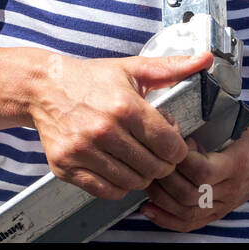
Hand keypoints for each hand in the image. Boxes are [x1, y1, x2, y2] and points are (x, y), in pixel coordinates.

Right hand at [28, 52, 213, 199]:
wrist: (43, 87)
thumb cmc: (91, 79)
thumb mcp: (132, 69)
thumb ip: (171, 67)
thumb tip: (205, 58)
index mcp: (125, 106)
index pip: (170, 146)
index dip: (177, 147)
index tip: (170, 141)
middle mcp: (104, 130)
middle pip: (154, 168)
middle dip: (161, 163)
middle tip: (154, 151)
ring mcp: (83, 150)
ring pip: (132, 182)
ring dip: (140, 174)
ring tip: (134, 157)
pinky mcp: (66, 166)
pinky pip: (107, 191)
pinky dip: (117, 185)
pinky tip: (116, 166)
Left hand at [139, 118, 248, 231]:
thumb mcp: (241, 120)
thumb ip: (215, 115)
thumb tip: (183, 102)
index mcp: (237, 162)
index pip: (203, 171)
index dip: (180, 161)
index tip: (170, 143)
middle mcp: (231, 188)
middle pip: (190, 194)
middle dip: (164, 180)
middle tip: (150, 160)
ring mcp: (225, 203)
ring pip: (187, 211)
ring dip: (161, 198)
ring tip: (147, 179)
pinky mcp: (219, 212)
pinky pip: (191, 223)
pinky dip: (166, 219)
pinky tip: (148, 208)